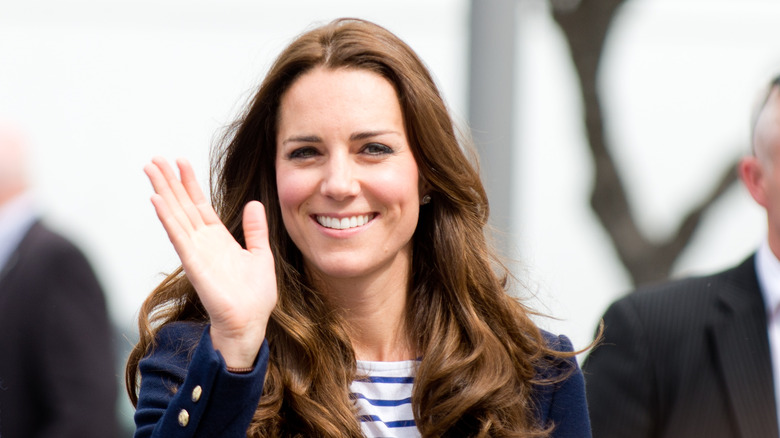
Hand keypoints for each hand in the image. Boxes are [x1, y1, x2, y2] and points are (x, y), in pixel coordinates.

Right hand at [144, 157, 277, 367]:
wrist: (250, 323)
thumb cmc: (254, 296)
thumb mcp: (260, 254)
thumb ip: (255, 230)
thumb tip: (255, 204)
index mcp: (219, 239)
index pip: (200, 205)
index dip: (190, 183)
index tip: (180, 162)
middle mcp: (204, 242)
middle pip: (182, 205)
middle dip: (170, 181)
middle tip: (155, 159)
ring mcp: (196, 252)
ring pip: (176, 215)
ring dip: (163, 192)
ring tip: (151, 170)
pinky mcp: (194, 264)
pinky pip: (178, 236)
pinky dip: (168, 218)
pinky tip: (157, 200)